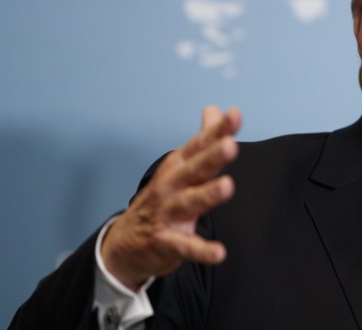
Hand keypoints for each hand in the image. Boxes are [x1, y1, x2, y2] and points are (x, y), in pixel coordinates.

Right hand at [100, 106, 241, 290]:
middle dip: (212, 156)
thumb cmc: (163, 198)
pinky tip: (219, 252)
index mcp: (178, 166)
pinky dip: (201, 250)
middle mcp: (172, 186)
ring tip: (228, 186)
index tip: (235, 115)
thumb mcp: (181, 166)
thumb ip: (204, 140)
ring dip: (208, 194)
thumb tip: (215, 109)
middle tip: (231, 145)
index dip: (217, 130)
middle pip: (195, 169)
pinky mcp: (166, 242)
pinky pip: (185, 246)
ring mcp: (167, 213)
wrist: (126, 242)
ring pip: (190, 202)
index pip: (200, 145)